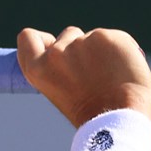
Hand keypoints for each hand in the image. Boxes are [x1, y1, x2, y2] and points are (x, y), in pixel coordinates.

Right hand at [16, 27, 150, 127]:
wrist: (118, 116)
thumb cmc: (89, 110)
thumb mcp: (57, 90)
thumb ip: (53, 66)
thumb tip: (58, 46)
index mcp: (38, 69)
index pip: (28, 37)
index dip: (42, 39)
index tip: (52, 45)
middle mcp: (55, 53)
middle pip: (67, 35)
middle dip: (79, 47)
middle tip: (91, 73)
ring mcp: (80, 42)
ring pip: (91, 36)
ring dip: (100, 49)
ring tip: (109, 74)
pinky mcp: (104, 37)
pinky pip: (112, 37)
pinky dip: (118, 48)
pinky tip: (122, 68)